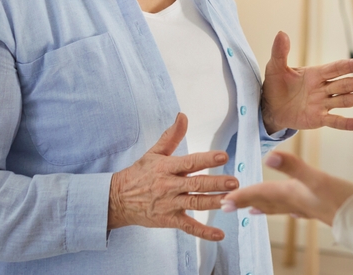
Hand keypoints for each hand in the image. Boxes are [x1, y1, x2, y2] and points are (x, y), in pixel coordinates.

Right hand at [108, 113, 238, 240]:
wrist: (118, 199)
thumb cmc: (139, 174)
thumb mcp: (154, 153)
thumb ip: (171, 136)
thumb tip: (183, 116)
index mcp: (167, 167)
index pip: (189, 162)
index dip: (206, 159)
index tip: (223, 157)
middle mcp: (169, 186)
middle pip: (196, 184)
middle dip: (216, 183)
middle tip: (234, 182)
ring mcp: (170, 204)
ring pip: (195, 203)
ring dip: (214, 202)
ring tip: (231, 200)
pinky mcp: (169, 220)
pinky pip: (188, 227)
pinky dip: (204, 232)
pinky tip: (219, 235)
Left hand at [221, 151, 352, 225]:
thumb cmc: (341, 198)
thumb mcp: (316, 177)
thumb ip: (293, 166)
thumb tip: (269, 154)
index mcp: (291, 193)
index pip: (260, 194)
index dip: (241, 195)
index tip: (223, 200)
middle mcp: (295, 202)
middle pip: (265, 201)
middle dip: (246, 202)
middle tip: (226, 206)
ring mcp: (306, 207)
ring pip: (279, 207)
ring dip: (264, 207)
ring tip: (252, 210)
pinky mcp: (318, 209)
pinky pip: (295, 209)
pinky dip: (286, 209)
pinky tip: (291, 211)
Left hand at [261, 31, 352, 134]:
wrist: (269, 107)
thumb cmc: (274, 85)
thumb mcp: (275, 67)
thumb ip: (280, 52)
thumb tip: (282, 33)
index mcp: (315, 74)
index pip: (335, 68)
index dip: (349, 66)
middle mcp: (322, 88)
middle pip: (345, 84)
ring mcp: (322, 104)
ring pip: (345, 100)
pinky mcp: (318, 119)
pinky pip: (335, 121)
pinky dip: (348, 123)